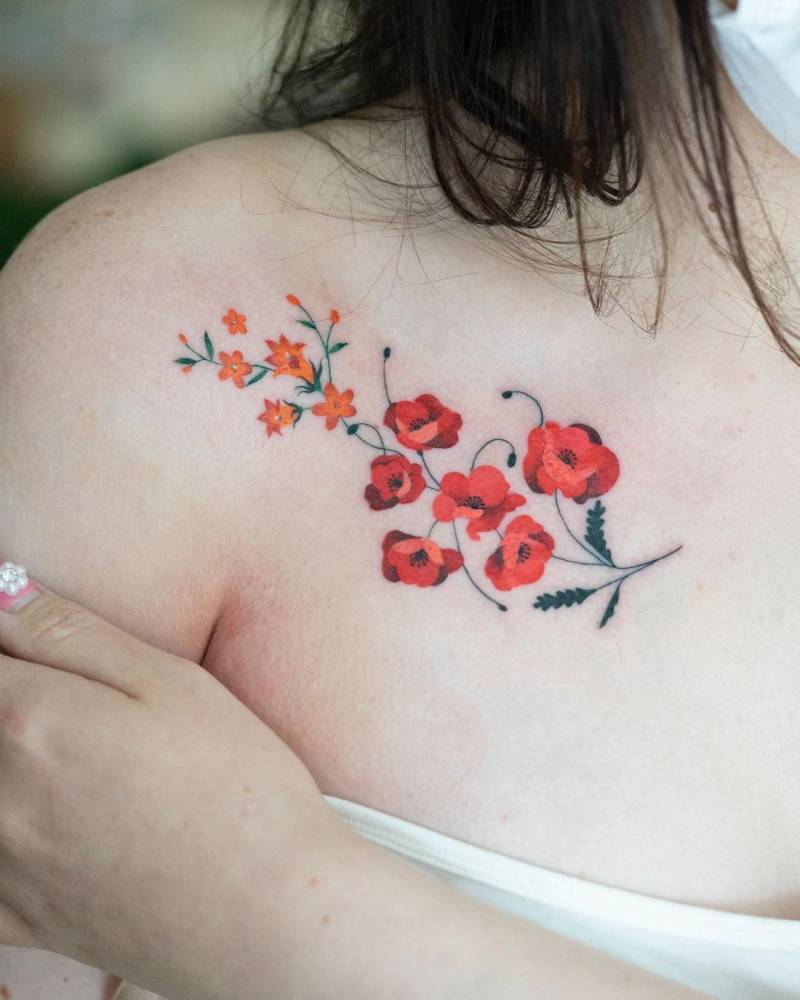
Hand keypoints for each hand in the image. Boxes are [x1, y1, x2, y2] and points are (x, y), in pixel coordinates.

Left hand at [0, 567, 332, 997]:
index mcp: (32, 720)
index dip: (4, 641)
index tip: (26, 642)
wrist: (269, 912)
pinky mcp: (19, 920)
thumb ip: (73, 633)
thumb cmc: (236, 784)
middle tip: (63, 703)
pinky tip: (32, 820)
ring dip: (5, 758)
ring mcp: (3, 864)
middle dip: (9, 696)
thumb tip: (2, 590)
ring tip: (65, 753)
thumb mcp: (171, 683)